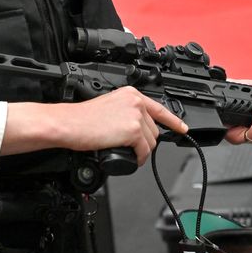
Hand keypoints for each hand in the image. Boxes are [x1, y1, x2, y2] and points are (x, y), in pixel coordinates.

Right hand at [3, 86, 187, 165]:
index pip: (159, 108)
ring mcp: (136, 116)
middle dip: (145, 142)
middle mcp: (136, 102)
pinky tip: (131, 158)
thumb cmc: (80, 119)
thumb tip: (132, 127)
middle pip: (154, 129)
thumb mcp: (107, 106)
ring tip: (127, 153)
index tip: (182, 128)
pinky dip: (139, 158)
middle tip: (131, 148)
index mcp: (130, 94)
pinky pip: (145, 151)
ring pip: (151, 141)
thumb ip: (123, 112)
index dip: (173, 120)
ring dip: (141, 151)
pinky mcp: (133, 131)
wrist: (69, 124)